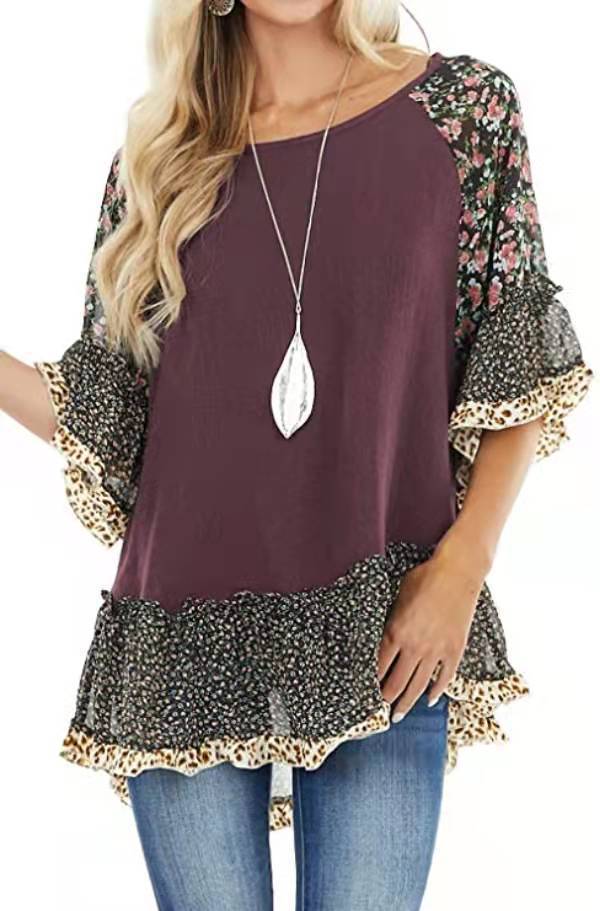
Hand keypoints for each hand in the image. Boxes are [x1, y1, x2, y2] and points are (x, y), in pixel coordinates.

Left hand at [377, 537, 487, 720]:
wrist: (457, 573)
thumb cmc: (424, 578)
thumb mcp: (398, 597)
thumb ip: (390, 620)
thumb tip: (383, 637)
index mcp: (396, 632)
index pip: (379, 667)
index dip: (371, 683)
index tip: (365, 694)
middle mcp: (415, 646)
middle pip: (396, 683)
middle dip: (386, 700)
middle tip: (380, 712)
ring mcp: (436, 651)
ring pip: (419, 686)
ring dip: (407, 703)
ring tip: (398, 716)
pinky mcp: (455, 650)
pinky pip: (444, 678)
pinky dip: (436, 691)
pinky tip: (430, 700)